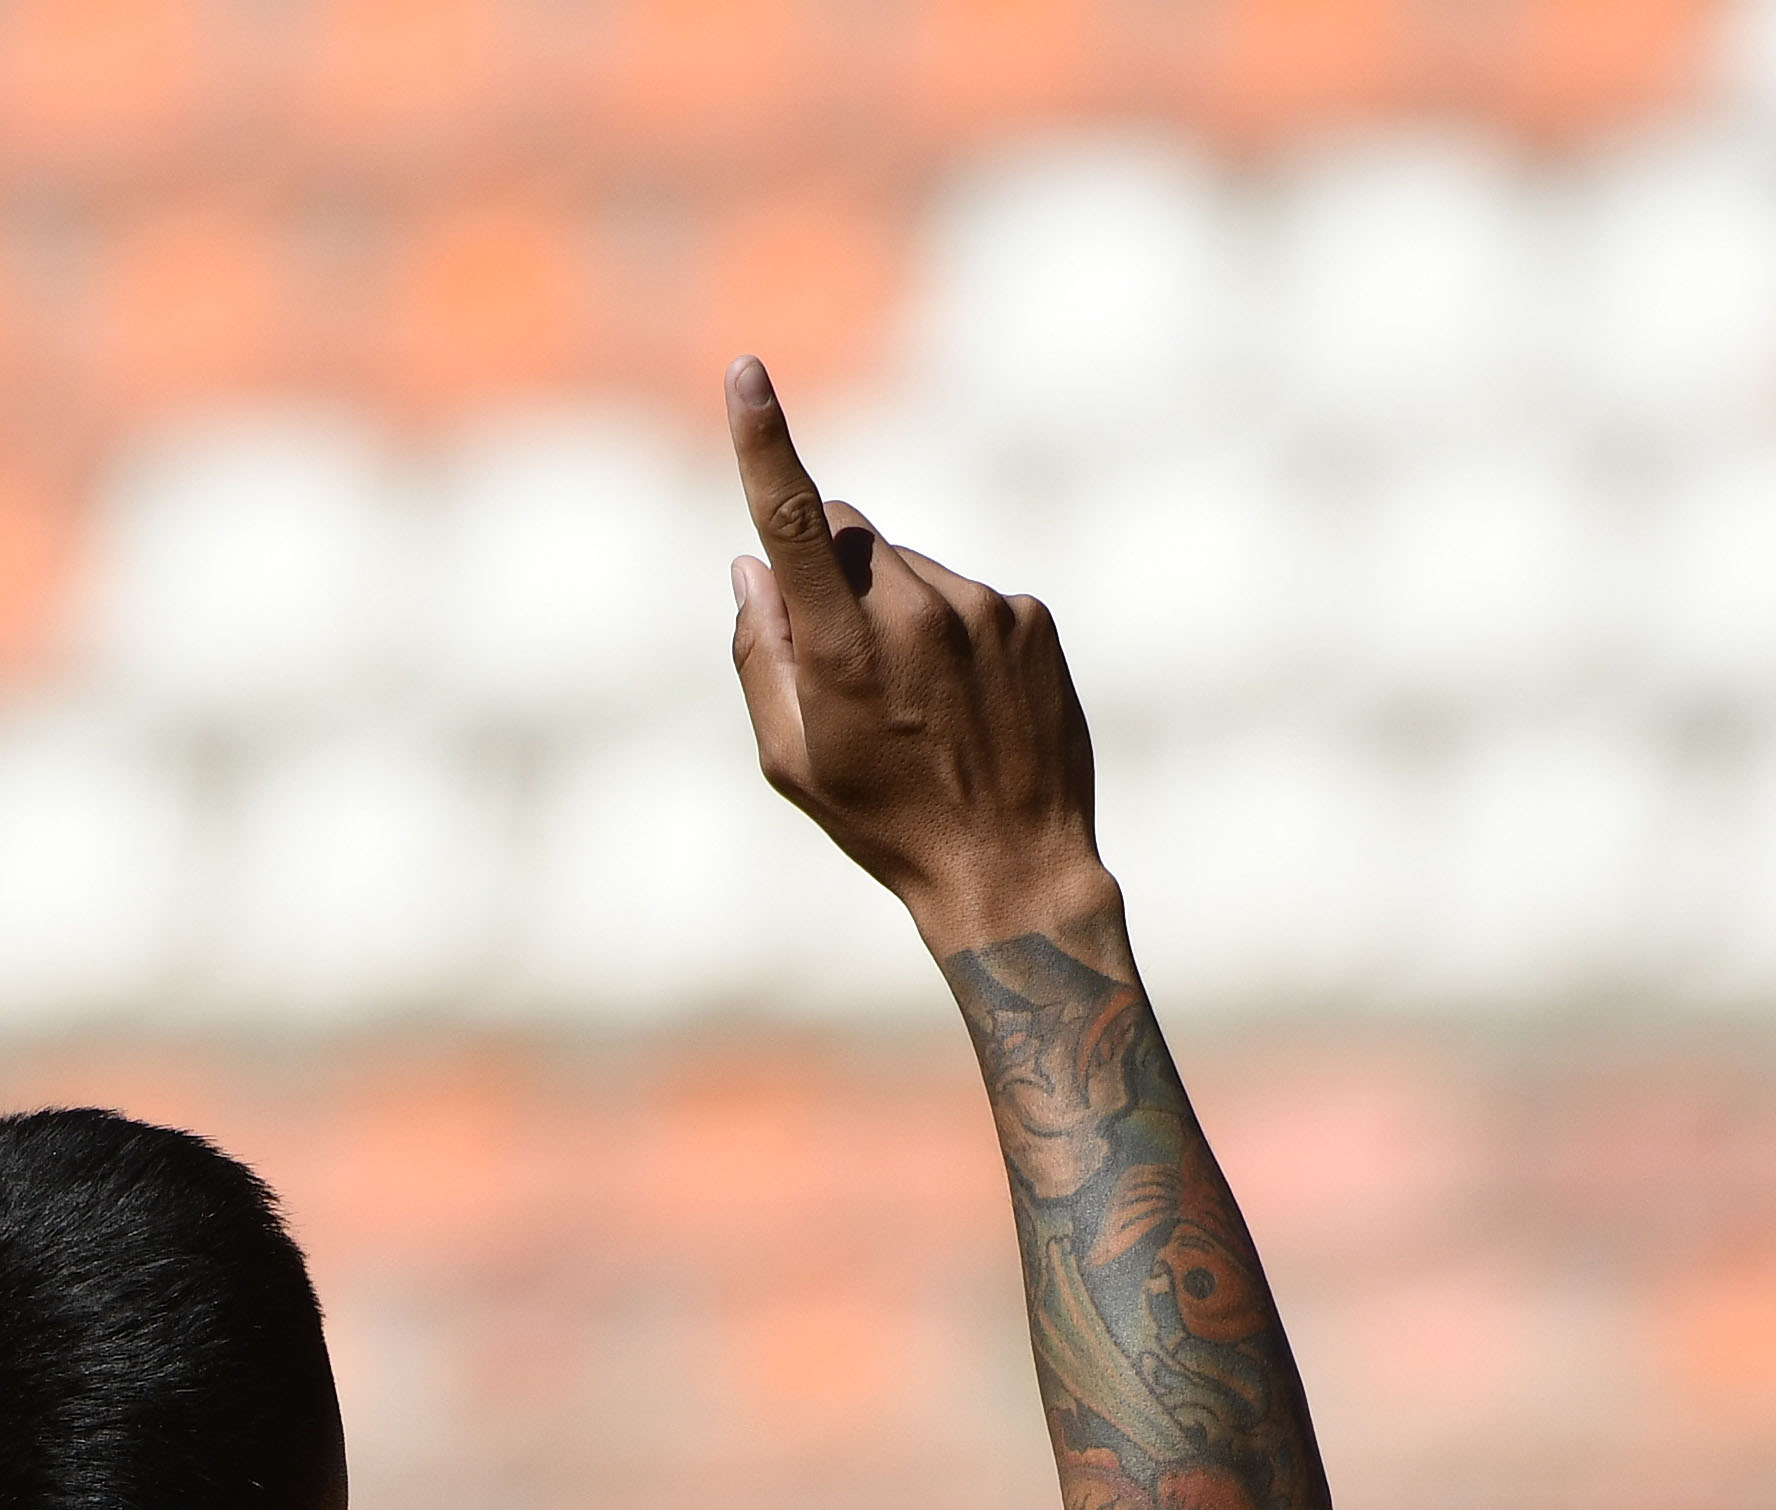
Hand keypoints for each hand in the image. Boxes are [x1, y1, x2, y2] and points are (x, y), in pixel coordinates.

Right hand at [724, 359, 1110, 957]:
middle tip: (842, 665)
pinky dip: (950, 631)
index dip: (764, 442)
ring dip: (894, 610)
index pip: (796, 520)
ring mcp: (982, 608)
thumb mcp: (792, 762)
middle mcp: (917, 612)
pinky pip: (965, 595)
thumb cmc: (886, 825)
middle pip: (849, 536)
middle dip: (830, 572)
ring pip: (907, 568)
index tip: (747, 372)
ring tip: (918, 702)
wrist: (1014, 871)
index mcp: (847, 650)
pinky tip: (965, 702)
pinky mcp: (1029, 615)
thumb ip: (759, 656)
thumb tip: (751, 567)